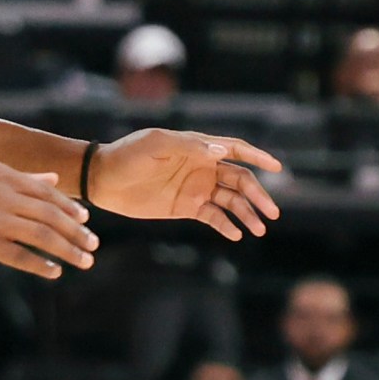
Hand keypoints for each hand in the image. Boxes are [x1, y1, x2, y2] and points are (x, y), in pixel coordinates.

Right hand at [0, 162, 96, 276]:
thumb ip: (18, 177)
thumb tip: (52, 180)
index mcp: (1, 176)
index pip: (46, 193)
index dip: (69, 208)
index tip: (85, 220)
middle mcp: (0, 195)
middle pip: (50, 215)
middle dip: (76, 232)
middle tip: (93, 245)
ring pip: (42, 236)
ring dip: (68, 250)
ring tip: (84, 261)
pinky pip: (19, 256)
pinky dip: (40, 264)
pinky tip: (53, 272)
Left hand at [91, 130, 282, 240]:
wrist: (101, 179)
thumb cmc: (128, 155)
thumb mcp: (157, 144)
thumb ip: (191, 147)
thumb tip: (222, 152)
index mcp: (199, 149)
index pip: (236, 151)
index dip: (258, 157)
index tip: (277, 167)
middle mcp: (203, 168)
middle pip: (241, 181)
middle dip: (259, 196)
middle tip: (273, 212)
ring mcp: (196, 189)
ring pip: (231, 201)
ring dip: (247, 214)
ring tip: (260, 229)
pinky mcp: (186, 207)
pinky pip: (213, 217)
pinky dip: (226, 225)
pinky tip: (236, 234)